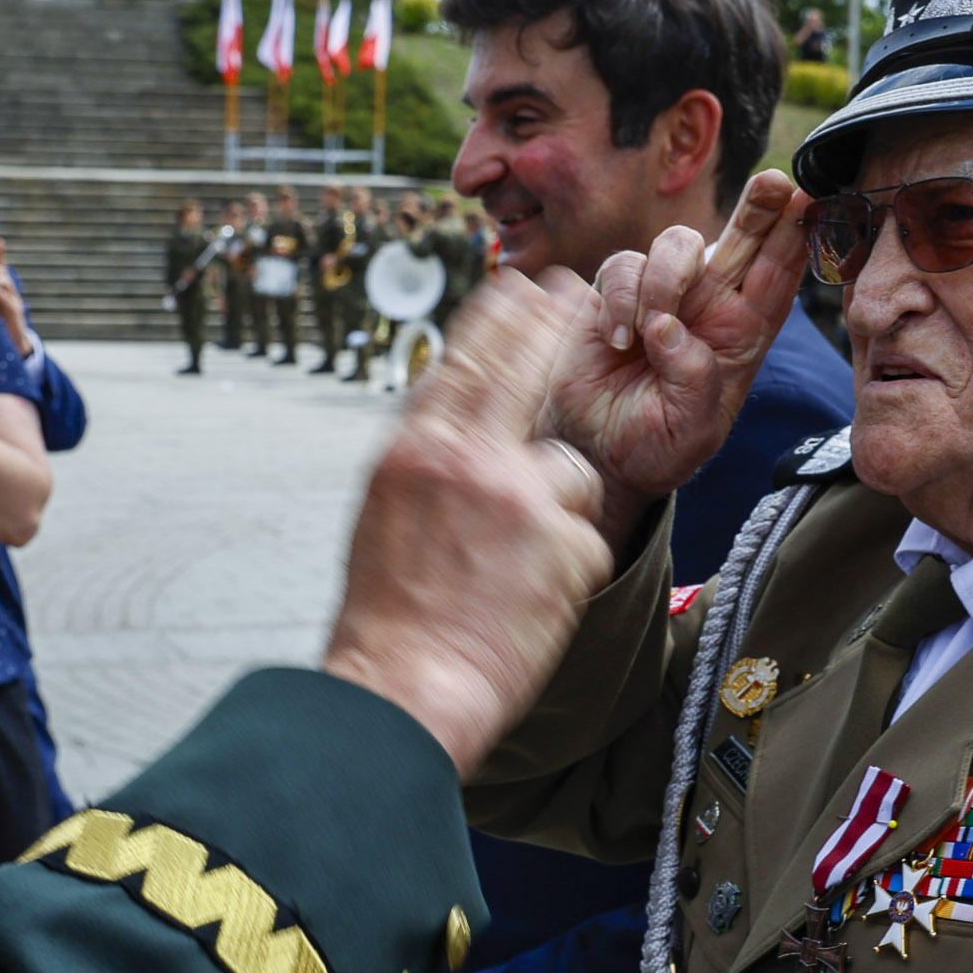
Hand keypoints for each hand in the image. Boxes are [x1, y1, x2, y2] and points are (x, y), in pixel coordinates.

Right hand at [323, 268, 609, 775]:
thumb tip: (461, 416)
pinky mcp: (567, 545)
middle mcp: (469, 459)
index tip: (521, 287)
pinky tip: (530, 601)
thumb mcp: (386, 512)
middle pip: (528, 369)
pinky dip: (567, 568)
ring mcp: (523, 499)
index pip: (467, 359)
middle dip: (553, 326)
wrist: (406, 686)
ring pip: (572, 474)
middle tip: (575, 294)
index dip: (501, 317)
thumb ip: (430, 460)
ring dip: (558, 511)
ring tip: (516, 568)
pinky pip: (586, 537)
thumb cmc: (391, 614)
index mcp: (416, 450)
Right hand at [548, 172, 811, 546]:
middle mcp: (710, 305)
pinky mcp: (618, 292)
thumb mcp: (690, 432)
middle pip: (744, 239)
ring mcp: (664, 293)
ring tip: (649, 331)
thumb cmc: (655, 445)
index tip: (808, 206)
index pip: (778, 279)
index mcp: (742, 336)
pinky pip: (624, 266)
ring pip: (678, 243)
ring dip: (666, 280)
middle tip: (772, 185)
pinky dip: (620, 298)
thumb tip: (669, 328)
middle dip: (759, 208)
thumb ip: (693, 382)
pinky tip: (617, 340)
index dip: (795, 241)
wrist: (596, 452)